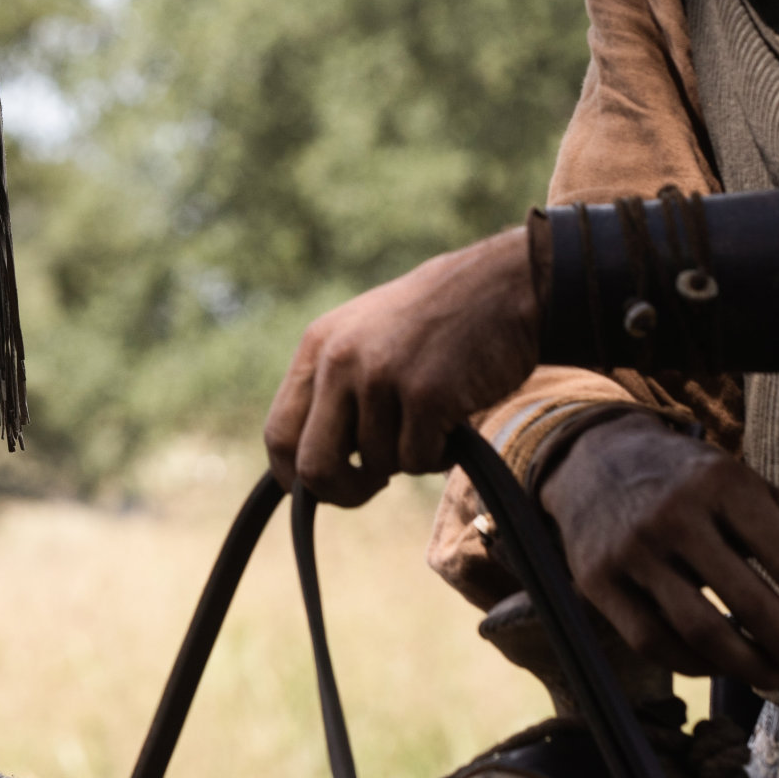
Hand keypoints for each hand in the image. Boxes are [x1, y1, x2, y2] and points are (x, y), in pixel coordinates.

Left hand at [266, 228, 538, 505]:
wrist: (500, 286)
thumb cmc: (434, 322)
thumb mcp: (363, 336)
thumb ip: (332, 388)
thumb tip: (307, 468)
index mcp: (317, 347)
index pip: (278, 433)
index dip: (297, 474)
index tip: (326, 485)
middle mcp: (339, 360)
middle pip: (314, 467)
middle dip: (344, 491)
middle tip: (373, 486)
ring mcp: (381, 376)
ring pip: (377, 465)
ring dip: (407, 457)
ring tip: (431, 418)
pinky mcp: (425, 394)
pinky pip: (419, 461)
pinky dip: (439, 455)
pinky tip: (454, 421)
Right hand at [540, 415, 778, 691]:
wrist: (594, 459)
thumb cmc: (687, 481)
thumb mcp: (745, 491)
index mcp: (722, 483)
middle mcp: (674, 514)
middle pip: (748, 603)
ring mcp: (631, 549)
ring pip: (701, 633)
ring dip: (749, 667)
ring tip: (775, 674)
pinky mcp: (598, 579)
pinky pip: (653, 642)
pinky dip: (695, 665)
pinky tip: (720, 664)